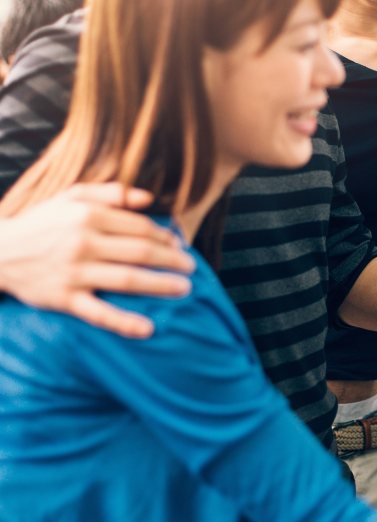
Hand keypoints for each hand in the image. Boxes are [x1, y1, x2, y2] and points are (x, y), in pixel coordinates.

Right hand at [0, 183, 194, 337]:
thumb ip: (111, 193)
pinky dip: (123, 321)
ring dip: (161, 285)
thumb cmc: (41, 222)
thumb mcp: (71, 196)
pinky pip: (98, 312)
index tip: (181, 244)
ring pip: (128, 279)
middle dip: (173, 260)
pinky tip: (148, 328)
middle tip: (191, 267)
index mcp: (88, 216)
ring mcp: (74, 272)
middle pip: (142, 252)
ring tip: (184, 289)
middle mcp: (83, 242)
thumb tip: (148, 198)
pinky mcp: (63, 298)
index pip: (140, 227)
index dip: (166, 237)